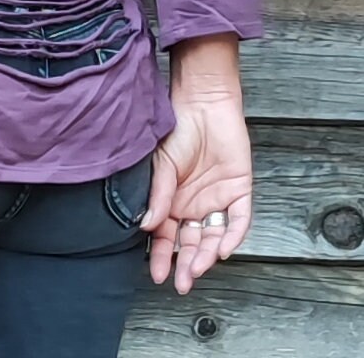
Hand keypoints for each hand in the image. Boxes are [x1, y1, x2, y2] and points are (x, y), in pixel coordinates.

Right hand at [140, 93, 253, 293]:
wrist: (202, 103)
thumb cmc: (175, 129)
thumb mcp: (160, 164)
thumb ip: (157, 195)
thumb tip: (147, 227)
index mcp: (170, 200)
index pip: (165, 236)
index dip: (161, 255)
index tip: (156, 273)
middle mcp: (193, 205)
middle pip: (190, 243)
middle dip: (185, 264)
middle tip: (181, 283)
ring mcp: (216, 200)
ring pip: (213, 237)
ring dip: (206, 254)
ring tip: (197, 268)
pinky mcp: (239, 192)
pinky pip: (239, 220)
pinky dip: (232, 236)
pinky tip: (221, 249)